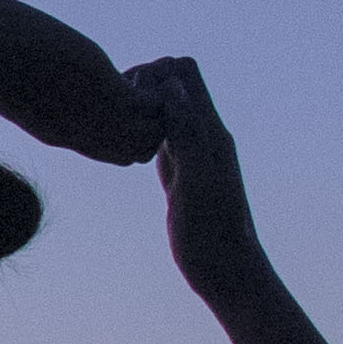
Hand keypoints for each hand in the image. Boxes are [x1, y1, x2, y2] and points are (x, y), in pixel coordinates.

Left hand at [0, 0, 161, 164]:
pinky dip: (154, 88)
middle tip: (135, 83)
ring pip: (151, 134)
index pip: (109, 151)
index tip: (118, 96)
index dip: (124, 128)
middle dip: (148, 122)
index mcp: (55, 131)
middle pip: (136, 151)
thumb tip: (13, 51)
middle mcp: (77, 132)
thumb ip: (26, 80)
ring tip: (136, 75)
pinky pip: (154, 105)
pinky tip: (129, 66)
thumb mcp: (6, 78)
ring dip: (157, 105)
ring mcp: (91, 113)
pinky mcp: (100, 86)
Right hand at [135, 57, 269, 290]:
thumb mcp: (197, 179)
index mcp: (210, 131)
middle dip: (142, 86)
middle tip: (117, 112)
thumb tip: (171, 85)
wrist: (227, 271)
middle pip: (172, 85)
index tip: (132, 96)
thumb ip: (186, 132)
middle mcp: (203, 136)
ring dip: (139, 110)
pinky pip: (159, 140)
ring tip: (115, 129)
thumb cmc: (214, 232)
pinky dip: (141, 135)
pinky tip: (124, 150)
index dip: (154, 72)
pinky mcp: (179, 175)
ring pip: (163, 112)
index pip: (185, 72)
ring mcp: (191, 155)